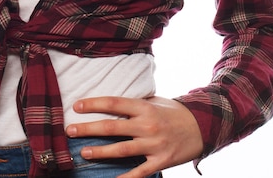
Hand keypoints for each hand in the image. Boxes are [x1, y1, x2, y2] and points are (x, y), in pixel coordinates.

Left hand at [66, 96, 203, 177]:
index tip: (76, 106)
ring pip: (122, 149)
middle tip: (70, 130)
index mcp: (143, 107)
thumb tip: (111, 104)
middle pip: (112, 127)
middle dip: (89, 129)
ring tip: (84, 152)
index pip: (113, 104)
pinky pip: (140, 172)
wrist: (202, 126)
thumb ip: (134, 104)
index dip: (94, 104)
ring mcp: (153, 145)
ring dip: (101, 151)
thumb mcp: (154, 101)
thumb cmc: (173, 112)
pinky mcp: (160, 162)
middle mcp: (147, 125)